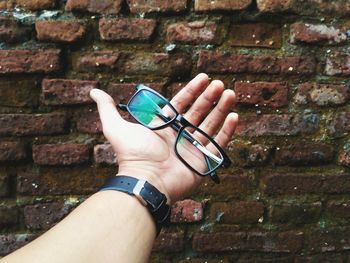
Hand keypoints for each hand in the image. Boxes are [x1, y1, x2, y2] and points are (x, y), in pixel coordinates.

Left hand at [90, 73, 237, 202]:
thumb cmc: (132, 155)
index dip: (193, 90)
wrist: (146, 181)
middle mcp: (180, 135)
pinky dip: (227, 131)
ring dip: (221, 109)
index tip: (204, 77)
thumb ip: (108, 109)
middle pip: (199, 112)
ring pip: (211, 124)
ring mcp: (193, 148)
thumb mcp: (116, 128)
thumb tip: (94, 90)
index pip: (182, 103)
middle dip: (210, 97)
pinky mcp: (204, 161)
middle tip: (220, 84)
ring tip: (231, 94)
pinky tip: (234, 116)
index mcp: (165, 126)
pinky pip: (218, 143)